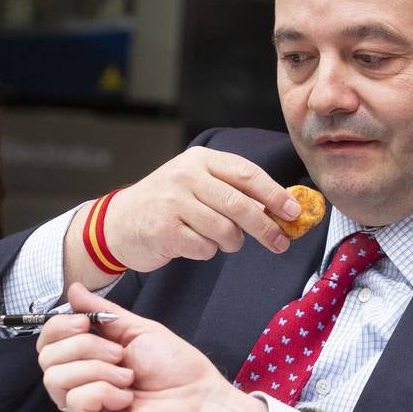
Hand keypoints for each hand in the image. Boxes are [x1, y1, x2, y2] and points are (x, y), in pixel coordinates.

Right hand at [36, 283, 267, 411]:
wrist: (201, 401)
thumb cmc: (177, 368)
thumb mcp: (138, 331)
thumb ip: (102, 312)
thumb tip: (73, 290)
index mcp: (91, 359)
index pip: (49, 341)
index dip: (59, 327)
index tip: (85, 322)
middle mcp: (82, 383)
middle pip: (46, 356)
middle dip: (84, 346)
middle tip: (121, 355)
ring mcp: (84, 408)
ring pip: (55, 377)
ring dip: (97, 369)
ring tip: (129, 377)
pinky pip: (75, 399)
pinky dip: (104, 391)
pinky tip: (127, 398)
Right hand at [73, 146, 304, 278]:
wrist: (117, 223)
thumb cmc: (169, 204)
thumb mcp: (199, 184)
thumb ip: (236, 190)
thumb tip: (284, 208)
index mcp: (201, 160)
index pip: (247, 174)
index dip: (275, 194)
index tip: (294, 211)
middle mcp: (186, 177)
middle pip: (241, 204)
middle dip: (266, 227)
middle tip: (281, 242)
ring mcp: (172, 203)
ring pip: (225, 230)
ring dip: (233, 242)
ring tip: (225, 241)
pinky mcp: (164, 230)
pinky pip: (205, 248)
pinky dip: (208, 251)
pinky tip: (195, 244)